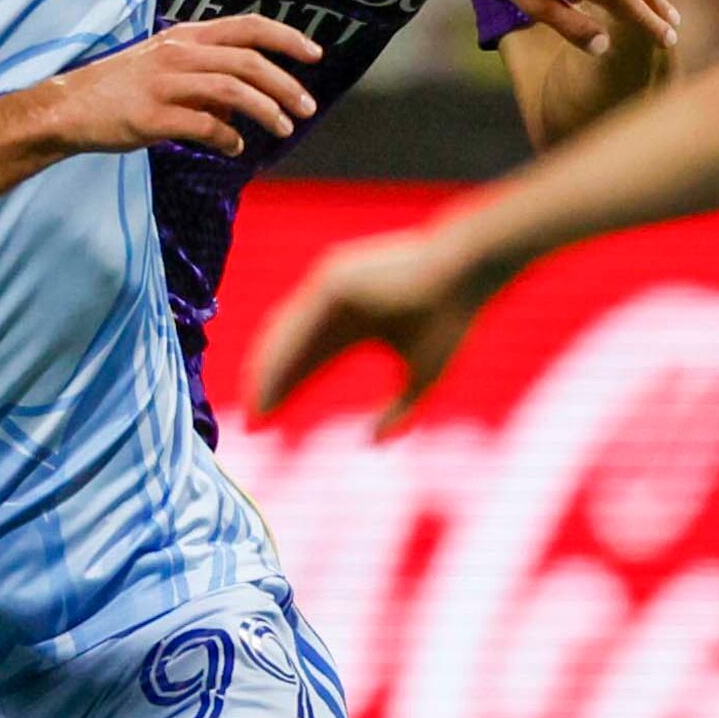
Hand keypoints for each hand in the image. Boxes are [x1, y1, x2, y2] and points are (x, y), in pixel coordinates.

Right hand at [42, 16, 324, 159]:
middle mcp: (178, 54)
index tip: (315, 54)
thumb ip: (204, 79)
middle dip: (285, 84)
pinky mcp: (152, 116)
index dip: (286, 38)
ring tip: (284, 128)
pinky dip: (227, 138)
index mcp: (185, 37)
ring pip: (232, 91)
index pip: (247, 27)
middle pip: (248, 62)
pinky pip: (203, 125)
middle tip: (307, 108)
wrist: (67, 108)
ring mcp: (165, 84)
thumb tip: (240, 109)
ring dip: (265, 110)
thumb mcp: (164, 68)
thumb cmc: (118, 90)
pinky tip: (235, 148)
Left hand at [244, 229, 489, 432]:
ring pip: (289, 334)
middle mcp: (339, 306)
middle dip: (271, 385)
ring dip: (268, 371)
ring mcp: (333, 289)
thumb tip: (370, 442)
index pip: (310, 361)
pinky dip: (281, 352)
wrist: (466, 274)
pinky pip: (298, 322)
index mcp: (358, 325)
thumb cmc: (452, 322)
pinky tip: (268, 380)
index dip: (288, 390)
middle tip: (252, 423)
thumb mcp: (424, 378)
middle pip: (293, 350)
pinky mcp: (333, 281)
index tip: (266, 422)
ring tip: (255, 407)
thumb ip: (399, 413)